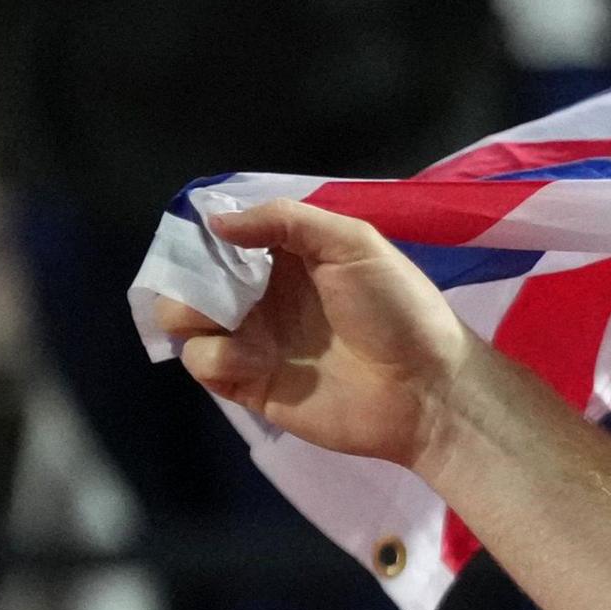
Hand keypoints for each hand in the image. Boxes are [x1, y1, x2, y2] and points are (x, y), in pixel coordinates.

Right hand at [158, 198, 479, 471]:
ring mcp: (254, 341)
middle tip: (214, 285)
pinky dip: (215, 356)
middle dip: (186, 276)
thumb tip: (215, 223)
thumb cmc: (398, 311)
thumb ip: (285, 220)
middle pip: (191, 279)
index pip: (221, 240)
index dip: (204, 238)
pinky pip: (203, 363)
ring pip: (184, 321)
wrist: (425, 389)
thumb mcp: (353, 243)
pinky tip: (254, 359)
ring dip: (190, 314)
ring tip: (228, 319)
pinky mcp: (249, 384)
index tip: (208, 240)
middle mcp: (263, 297)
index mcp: (286, 259)